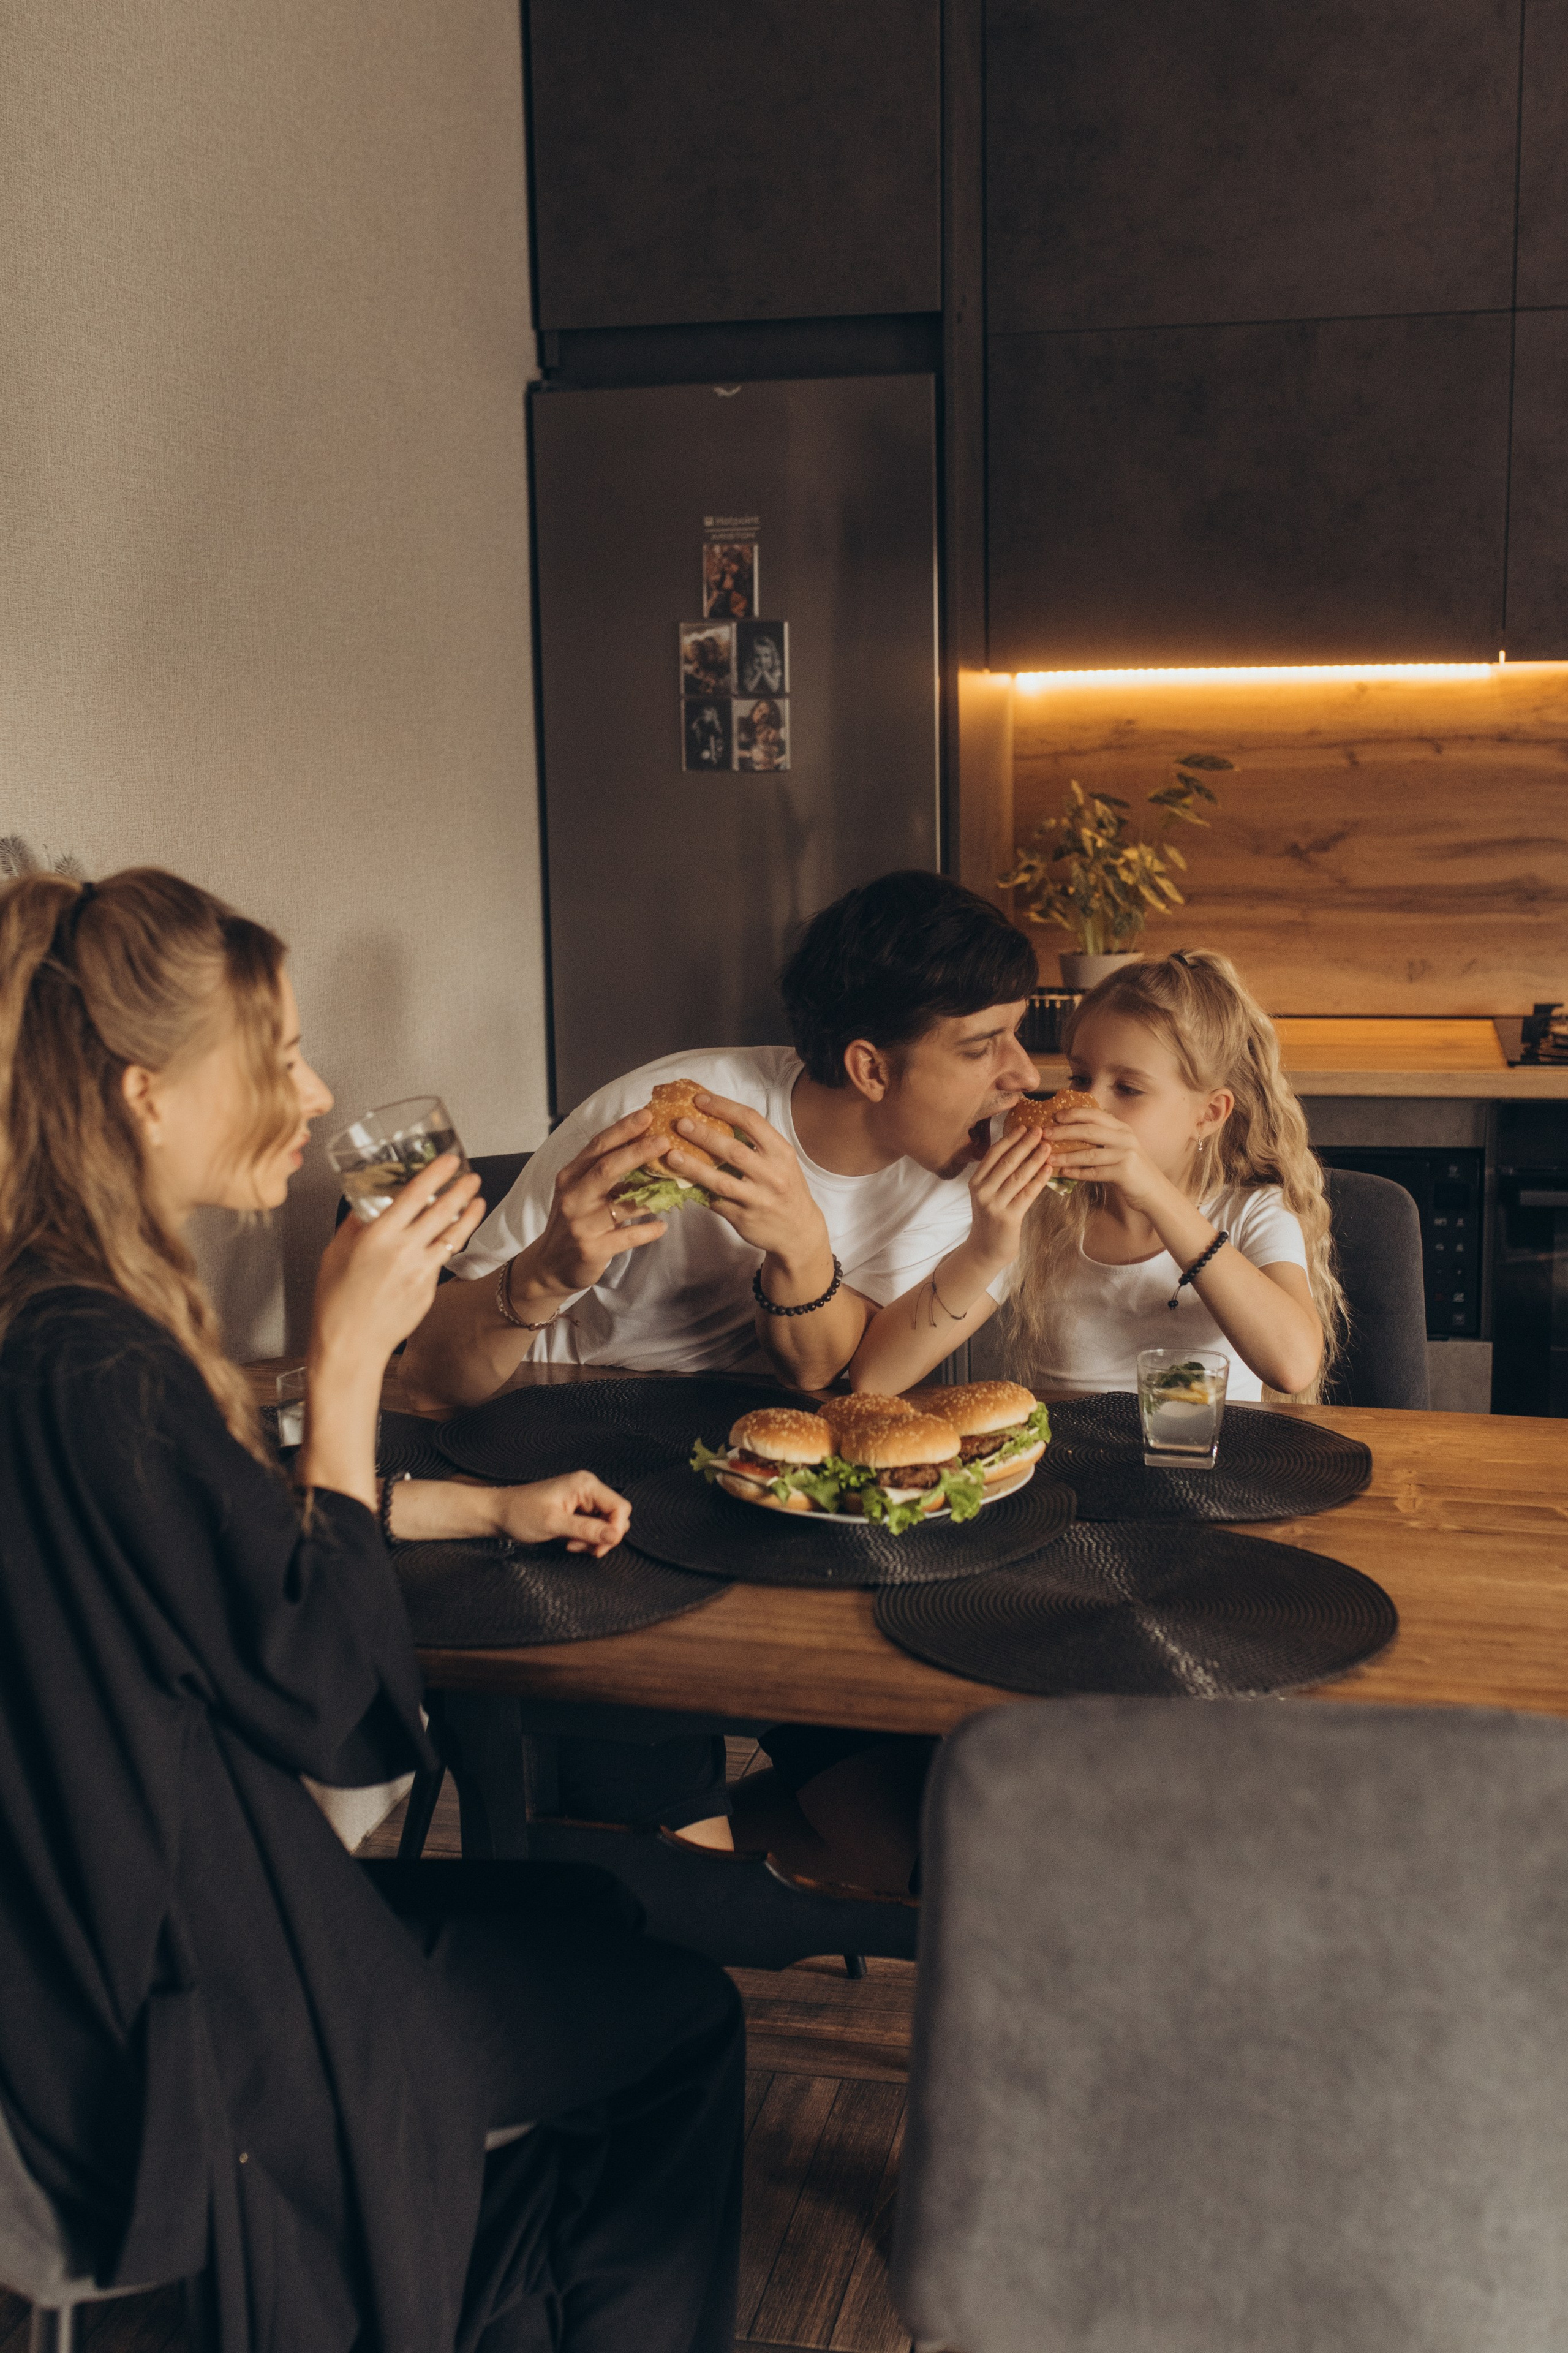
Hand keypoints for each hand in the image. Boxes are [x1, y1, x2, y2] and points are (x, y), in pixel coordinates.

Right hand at [311, 1154, 484, 1374]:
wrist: (350, 1344)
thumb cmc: (336, 1301)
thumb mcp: (335, 1252)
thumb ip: (355, 1225)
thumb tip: (367, 1206)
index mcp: (378, 1235)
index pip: (415, 1194)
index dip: (436, 1173)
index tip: (449, 1161)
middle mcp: (404, 1250)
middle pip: (442, 1211)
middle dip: (461, 1190)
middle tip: (471, 1177)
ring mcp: (421, 1271)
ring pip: (453, 1236)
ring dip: (469, 1215)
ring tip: (478, 1201)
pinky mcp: (430, 1289)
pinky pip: (442, 1260)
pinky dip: (449, 1244)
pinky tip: (453, 1237)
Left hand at [486, 1472, 630, 1555]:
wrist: (498, 1514)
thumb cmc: (520, 1513)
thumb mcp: (553, 1524)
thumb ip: (586, 1529)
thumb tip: (615, 1536)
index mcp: (585, 1485)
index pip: (620, 1507)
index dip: (615, 1530)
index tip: (599, 1546)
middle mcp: (587, 1488)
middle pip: (615, 1517)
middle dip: (602, 1537)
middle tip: (580, 1547)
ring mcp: (582, 1499)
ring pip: (605, 1525)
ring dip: (592, 1540)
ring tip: (571, 1544)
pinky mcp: (576, 1510)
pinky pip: (593, 1527)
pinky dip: (585, 1539)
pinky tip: (569, 1541)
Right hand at [529, 1109, 672, 1294]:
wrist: (549, 1265)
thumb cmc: (573, 1221)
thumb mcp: (579, 1192)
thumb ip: (603, 1172)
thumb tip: (643, 1145)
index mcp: (570, 1176)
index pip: (597, 1146)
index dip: (623, 1129)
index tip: (647, 1114)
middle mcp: (573, 1197)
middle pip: (607, 1168)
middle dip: (638, 1152)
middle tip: (665, 1140)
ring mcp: (582, 1224)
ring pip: (623, 1204)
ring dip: (653, 1194)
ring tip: (676, 1184)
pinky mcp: (593, 1249)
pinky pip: (629, 1236)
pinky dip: (649, 1230)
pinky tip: (663, 1225)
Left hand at [665, 1091, 829, 1266]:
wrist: (799, 1231)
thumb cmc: (785, 1187)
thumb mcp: (781, 1160)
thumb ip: (756, 1143)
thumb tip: (715, 1117)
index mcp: (781, 1153)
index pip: (752, 1121)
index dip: (724, 1107)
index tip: (700, 1099)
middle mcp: (772, 1175)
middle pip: (734, 1150)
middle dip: (704, 1135)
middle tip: (681, 1123)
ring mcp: (758, 1200)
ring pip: (720, 1181)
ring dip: (694, 1167)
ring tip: (672, 1156)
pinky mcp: (744, 1219)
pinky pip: (716, 1204)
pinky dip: (699, 1193)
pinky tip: (682, 1183)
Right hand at [967, 1122, 1055, 1265]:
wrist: (985, 1249)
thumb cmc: (991, 1218)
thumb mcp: (988, 1193)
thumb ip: (998, 1174)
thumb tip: (1020, 1148)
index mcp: (976, 1181)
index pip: (994, 1154)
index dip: (1010, 1138)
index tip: (1025, 1126)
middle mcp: (982, 1191)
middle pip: (1007, 1161)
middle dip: (1025, 1144)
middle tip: (1041, 1130)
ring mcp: (994, 1204)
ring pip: (1019, 1175)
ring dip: (1035, 1159)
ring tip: (1048, 1146)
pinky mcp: (1008, 1217)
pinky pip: (1027, 1193)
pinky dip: (1040, 1179)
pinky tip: (1049, 1169)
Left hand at [1045, 1104, 1172, 1212]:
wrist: (1155, 1193)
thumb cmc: (1131, 1171)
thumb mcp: (1119, 1149)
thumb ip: (1101, 1140)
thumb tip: (1069, 1135)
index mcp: (1122, 1128)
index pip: (1095, 1114)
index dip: (1074, 1113)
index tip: (1054, 1116)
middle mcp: (1125, 1137)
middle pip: (1089, 1130)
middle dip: (1064, 1131)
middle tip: (1044, 1134)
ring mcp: (1126, 1154)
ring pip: (1090, 1153)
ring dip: (1066, 1156)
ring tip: (1049, 1157)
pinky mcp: (1125, 1172)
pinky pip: (1095, 1172)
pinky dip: (1077, 1173)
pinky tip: (1064, 1173)